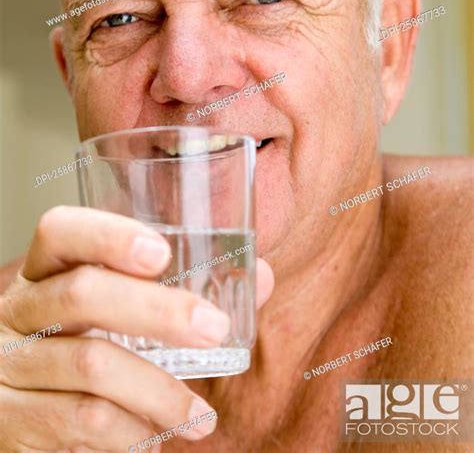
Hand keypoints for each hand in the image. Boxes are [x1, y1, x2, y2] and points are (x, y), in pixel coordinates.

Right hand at [0, 207, 273, 451]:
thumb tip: (259, 277)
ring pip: (90, 365)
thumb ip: (182, 292)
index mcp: (45, 270)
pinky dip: (130, 431)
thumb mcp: (116, 312)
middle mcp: (19, 309)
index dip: (108, 235)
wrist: (19, 413)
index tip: (162, 254)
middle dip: (158, 310)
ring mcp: (8, 365)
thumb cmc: (83, 346)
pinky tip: (155, 435)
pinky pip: (79, 421)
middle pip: (83, 293)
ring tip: (202, 417)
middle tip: (214, 328)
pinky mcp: (10, 419)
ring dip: (158, 392)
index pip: (61, 231)